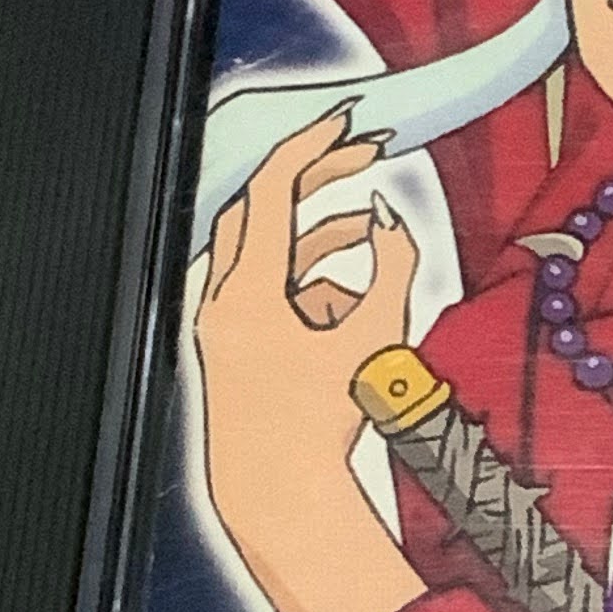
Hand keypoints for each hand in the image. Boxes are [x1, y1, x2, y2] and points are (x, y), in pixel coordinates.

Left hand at [194, 110, 425, 611]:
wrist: (277, 489)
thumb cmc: (322, 421)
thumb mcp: (375, 336)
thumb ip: (393, 267)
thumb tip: (391, 219)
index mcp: (249, 288)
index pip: (273, 189)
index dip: (313, 147)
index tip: (347, 122)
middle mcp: (222, 295)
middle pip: (262, 208)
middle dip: (315, 177)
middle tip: (363, 153)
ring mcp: (220, 317)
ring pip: (267, 249)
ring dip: (320, 233)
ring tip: (371, 230)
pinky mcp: (229, 338)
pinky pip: (266, 285)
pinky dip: (308, 276)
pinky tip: (353, 293)